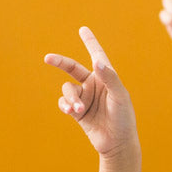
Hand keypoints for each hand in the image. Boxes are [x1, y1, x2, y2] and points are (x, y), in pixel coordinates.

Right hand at [44, 27, 136, 156]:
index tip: (83, 29)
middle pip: (72, 68)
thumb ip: (109, 78)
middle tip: (48, 58)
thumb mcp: (119, 96)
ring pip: (68, 89)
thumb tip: (97, 62)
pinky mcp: (77, 112)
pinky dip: (66, 105)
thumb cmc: (124, 118)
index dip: (90, 42)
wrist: (118, 143)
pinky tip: (72, 112)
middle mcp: (94, 85)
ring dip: (71, 98)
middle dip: (60, 62)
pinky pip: (64, 103)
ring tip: (79, 109)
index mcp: (106, 78)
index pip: (97, 56)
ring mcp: (84, 98)